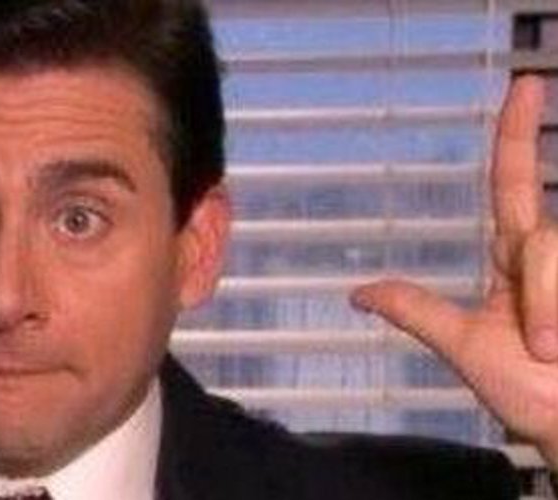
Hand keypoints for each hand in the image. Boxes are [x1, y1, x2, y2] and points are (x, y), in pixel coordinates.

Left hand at [351, 75, 557, 465]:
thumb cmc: (534, 398)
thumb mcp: (466, 349)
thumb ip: (419, 313)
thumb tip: (357, 292)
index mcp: (520, 262)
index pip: (515, 181)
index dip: (515, 132)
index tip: (523, 84)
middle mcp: (554, 257)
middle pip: (541, 237)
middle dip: (540, 297)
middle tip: (543, 349)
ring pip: (555, 256)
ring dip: (553, 314)